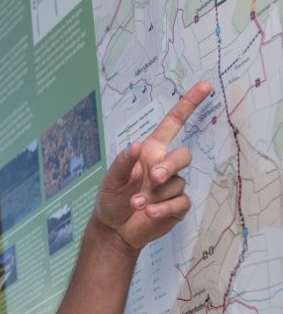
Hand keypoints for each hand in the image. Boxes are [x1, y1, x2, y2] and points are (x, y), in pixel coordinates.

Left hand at [94, 80, 210, 250]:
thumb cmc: (111, 198)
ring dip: (155, 194)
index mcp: (150, 152)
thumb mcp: (110, 179)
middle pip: (183, 155)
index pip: (172, 124)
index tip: (203, 86)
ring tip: (135, 204)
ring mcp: (172, 186)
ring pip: (177, 183)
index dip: (187, 105)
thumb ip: (122, 163)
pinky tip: (147, 213)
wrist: (114, 228)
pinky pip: (179, 202)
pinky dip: (162, 208)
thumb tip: (135, 145)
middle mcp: (164, 166)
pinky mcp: (177, 206)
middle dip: (170, 165)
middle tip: (153, 177)